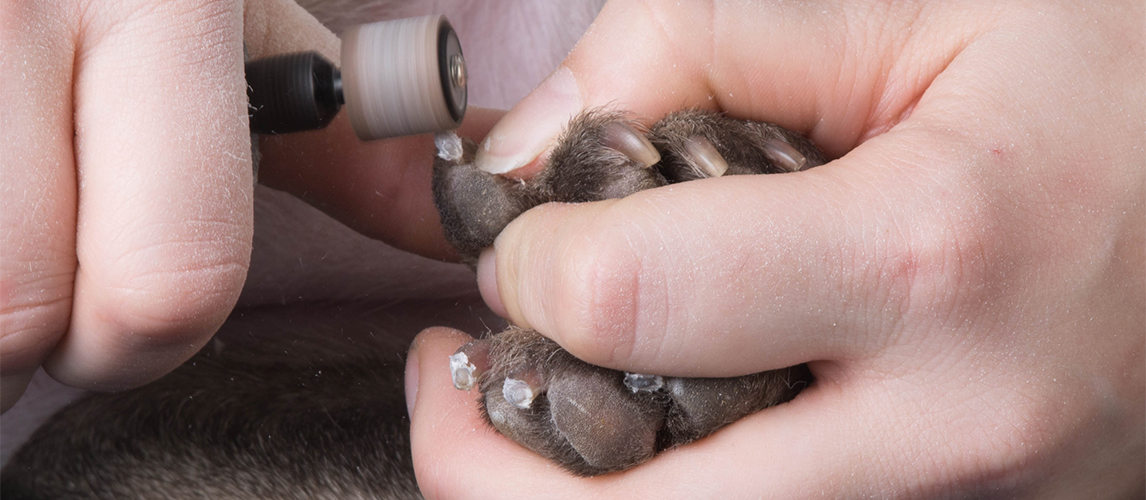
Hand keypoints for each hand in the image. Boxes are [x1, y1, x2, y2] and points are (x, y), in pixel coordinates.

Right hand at [0, 0, 498, 411]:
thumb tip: (453, 234)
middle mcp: (12, 7)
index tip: (127, 322)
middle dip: (31, 340)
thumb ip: (345, 144)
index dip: (146, 337)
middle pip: (9, 313)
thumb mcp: (228, 20)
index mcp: (155, 0)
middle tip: (37, 287)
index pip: (171, 278)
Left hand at [406, 1, 1144, 496]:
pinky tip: (670, 429)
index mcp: (928, 255)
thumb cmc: (1106, 73)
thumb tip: (528, 156)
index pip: (625, 303)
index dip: (528, 265)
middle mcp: (947, 425)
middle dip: (487, 465)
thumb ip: (690, 50)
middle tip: (454, 388)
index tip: (525, 234)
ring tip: (544, 409)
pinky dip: (684, 498)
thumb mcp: (913, 5)